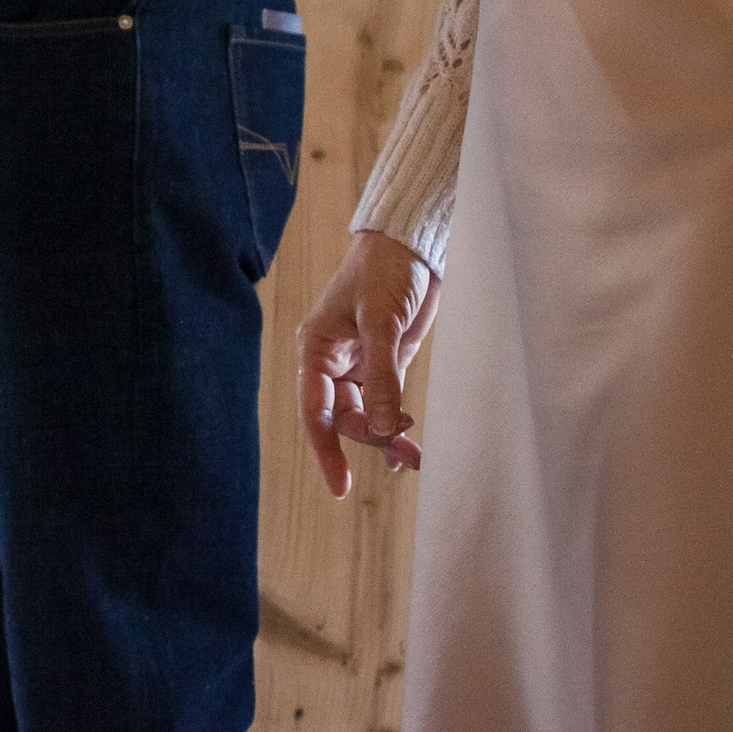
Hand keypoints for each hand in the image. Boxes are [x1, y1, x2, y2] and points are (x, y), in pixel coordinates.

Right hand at [296, 230, 438, 497]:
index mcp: (316, 349)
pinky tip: (409, 445)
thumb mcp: (381, 322)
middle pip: (344, 418)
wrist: (412, 245)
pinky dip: (396, 424)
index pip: (316, 410)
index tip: (340, 486)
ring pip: (366, 416)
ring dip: (387, 437)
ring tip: (417, 456)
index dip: (326, 449)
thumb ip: (382, 376)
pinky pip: (385, 404)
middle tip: (406, 449)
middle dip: (371, 438)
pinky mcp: (385, 363)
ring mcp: (359, 364)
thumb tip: (381, 428)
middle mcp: (332, 362)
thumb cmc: (385, 271)